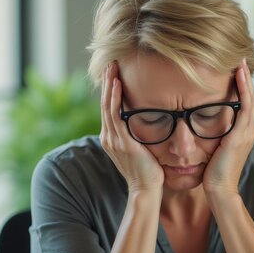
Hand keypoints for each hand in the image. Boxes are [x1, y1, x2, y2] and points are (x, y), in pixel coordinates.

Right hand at [99, 62, 164, 193]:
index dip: (110, 90)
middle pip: (104, 103)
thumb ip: (138, 136)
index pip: (108, 108)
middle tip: (110, 62)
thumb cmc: (148, 172)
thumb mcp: (141, 150)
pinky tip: (118, 84)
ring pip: (108, 105)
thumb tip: (148, 122)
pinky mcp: (121, 141)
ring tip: (112, 66)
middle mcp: (108, 137)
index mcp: (111, 138)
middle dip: (107, 81)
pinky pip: (115, 114)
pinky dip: (115, 97)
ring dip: (110, 84)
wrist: (146, 190)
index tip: (114, 72)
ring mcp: (113, 139)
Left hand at [202, 59, 253, 194]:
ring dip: (245, 78)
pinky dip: (243, 88)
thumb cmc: (212, 172)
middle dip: (245, 76)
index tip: (234, 67)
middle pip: (250, 96)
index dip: (241, 84)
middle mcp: (249, 129)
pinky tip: (239, 75)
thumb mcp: (213, 148)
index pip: (244, 102)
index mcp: (243, 131)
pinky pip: (245, 105)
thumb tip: (196, 122)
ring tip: (241, 60)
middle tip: (240, 56)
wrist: (218, 189)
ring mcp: (247, 131)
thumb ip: (211, 134)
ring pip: (250, 97)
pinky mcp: (242, 134)